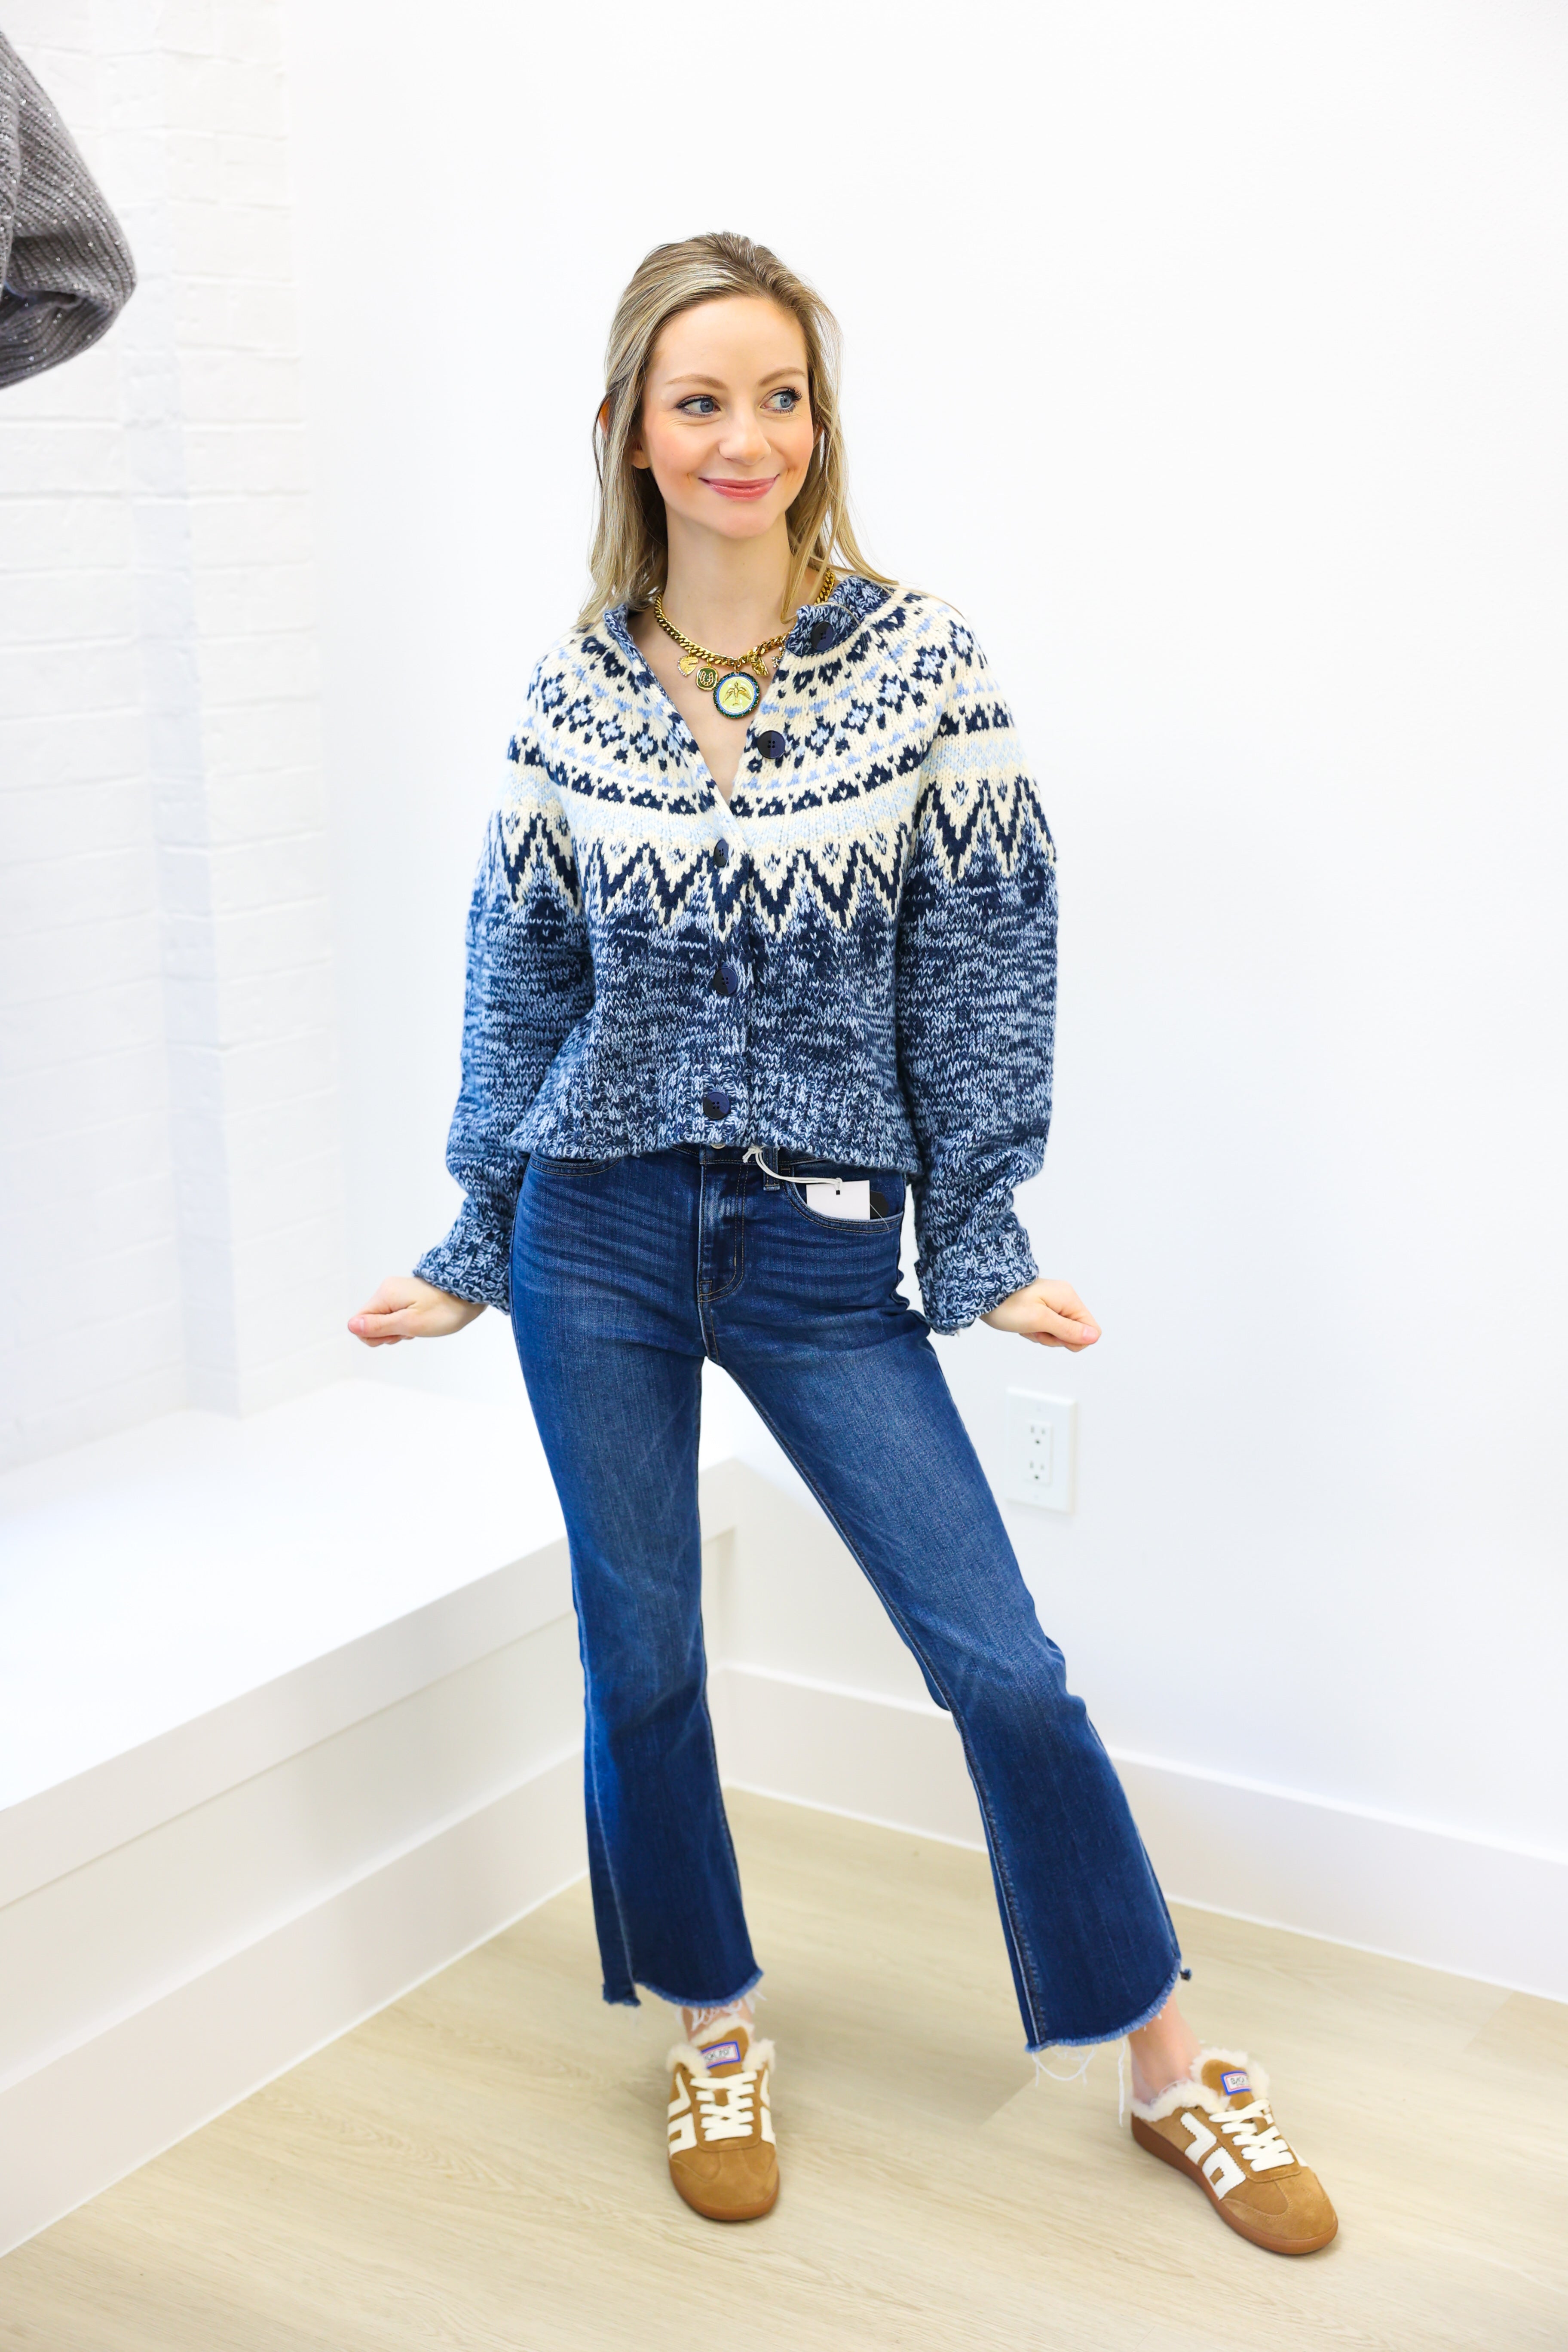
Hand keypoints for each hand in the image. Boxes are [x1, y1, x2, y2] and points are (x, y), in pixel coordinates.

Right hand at [347, 1274, 484, 1346]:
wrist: (470, 1295)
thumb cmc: (444, 1310)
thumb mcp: (410, 1323)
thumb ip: (378, 1326)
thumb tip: (350, 1326)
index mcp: (385, 1294)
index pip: (359, 1322)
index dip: (375, 1335)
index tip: (398, 1333)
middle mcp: (387, 1290)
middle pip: (371, 1323)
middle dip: (389, 1333)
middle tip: (411, 1330)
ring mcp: (397, 1293)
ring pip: (385, 1322)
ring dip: (400, 1330)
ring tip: (419, 1326)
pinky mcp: (406, 1297)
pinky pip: (396, 1317)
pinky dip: (407, 1325)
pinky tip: (422, 1323)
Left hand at [981, 1277, 1100, 1349]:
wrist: (983, 1293)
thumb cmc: (1006, 1304)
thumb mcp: (1039, 1320)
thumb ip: (1067, 1329)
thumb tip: (1093, 1337)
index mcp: (1068, 1297)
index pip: (1091, 1329)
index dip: (1073, 1340)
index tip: (1052, 1333)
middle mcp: (1064, 1298)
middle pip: (1074, 1333)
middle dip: (1054, 1337)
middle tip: (1035, 1327)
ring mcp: (1054, 1303)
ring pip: (1059, 1333)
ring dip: (1041, 1335)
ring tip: (1026, 1324)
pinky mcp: (1043, 1308)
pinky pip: (1047, 1328)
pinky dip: (1034, 1331)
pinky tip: (1023, 1324)